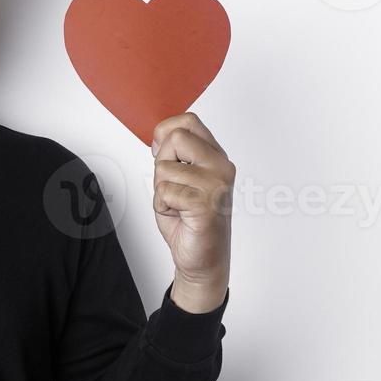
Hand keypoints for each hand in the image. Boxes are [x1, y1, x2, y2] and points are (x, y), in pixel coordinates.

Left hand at [150, 113, 233, 312]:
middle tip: (173, 187)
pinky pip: (165, 191)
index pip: (188, 121)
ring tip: (178, 206)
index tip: (161, 153)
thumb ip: (174, 155)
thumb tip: (160, 135)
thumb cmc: (188, 219)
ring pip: (165, 169)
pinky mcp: (206, 203)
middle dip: (162, 163)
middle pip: (176, 137)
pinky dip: (163, 206)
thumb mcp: (178, 178)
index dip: (165, 131)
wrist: (202, 259)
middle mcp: (221, 166)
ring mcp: (216, 184)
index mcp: (215, 156)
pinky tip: (180, 216)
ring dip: (161, 191)